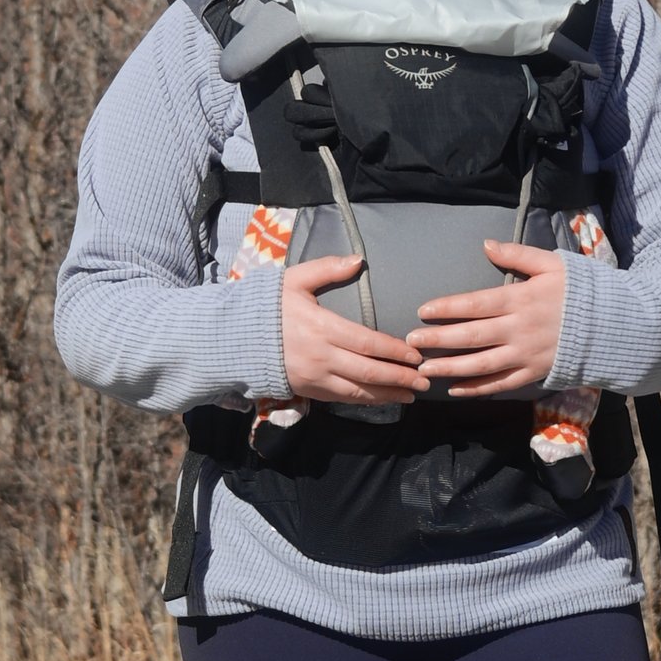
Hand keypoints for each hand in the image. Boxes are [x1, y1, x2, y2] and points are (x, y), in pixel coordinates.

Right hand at [279, 253, 425, 405]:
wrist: (235, 338)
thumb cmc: (268, 306)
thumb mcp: (294, 280)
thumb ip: (327, 269)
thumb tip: (358, 260)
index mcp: (321, 328)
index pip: (367, 342)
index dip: (395, 350)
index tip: (416, 355)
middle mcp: (321, 356)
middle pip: (368, 371)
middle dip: (400, 378)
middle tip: (425, 381)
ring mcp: (314, 377)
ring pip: (358, 391)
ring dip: (388, 394)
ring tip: (412, 395)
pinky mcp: (308, 390)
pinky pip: (343, 398)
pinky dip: (366, 400)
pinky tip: (384, 398)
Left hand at [411, 241, 570, 398]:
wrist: (614, 325)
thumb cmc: (581, 291)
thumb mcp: (553, 264)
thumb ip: (518, 255)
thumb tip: (486, 244)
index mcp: (521, 299)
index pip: (476, 304)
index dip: (447, 308)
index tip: (423, 311)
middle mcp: (519, 329)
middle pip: (472, 336)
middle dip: (439, 340)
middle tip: (411, 343)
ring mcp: (526, 355)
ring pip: (481, 365)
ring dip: (450, 368)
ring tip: (424, 370)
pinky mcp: (534, 373)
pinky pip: (500, 384)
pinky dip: (476, 389)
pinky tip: (453, 389)